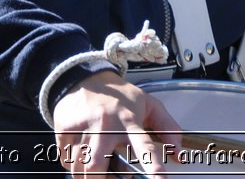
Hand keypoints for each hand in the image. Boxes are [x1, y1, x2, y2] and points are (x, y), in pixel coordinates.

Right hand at [53, 71, 180, 177]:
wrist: (85, 76)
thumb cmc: (120, 96)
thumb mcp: (149, 105)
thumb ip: (169, 128)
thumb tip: (179, 156)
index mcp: (130, 121)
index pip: (144, 147)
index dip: (152, 166)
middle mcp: (105, 125)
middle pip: (97, 165)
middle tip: (107, 178)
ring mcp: (83, 126)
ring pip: (79, 166)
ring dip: (86, 175)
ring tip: (97, 169)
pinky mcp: (65, 128)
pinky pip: (66, 159)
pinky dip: (73, 165)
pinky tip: (82, 155)